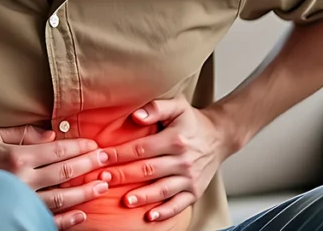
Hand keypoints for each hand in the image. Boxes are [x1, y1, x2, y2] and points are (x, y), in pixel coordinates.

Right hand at [0, 125, 111, 228]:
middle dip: (90, 166)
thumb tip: (52, 134)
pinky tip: (81, 214)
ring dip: (85, 192)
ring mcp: (20, 201)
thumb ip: (22, 133)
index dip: (81, 147)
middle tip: (109, 161)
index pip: (59, 150)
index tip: (97, 146)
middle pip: (65, 172)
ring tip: (102, 185)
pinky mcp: (14, 216)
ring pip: (62, 198)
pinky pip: (46, 220)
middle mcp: (22, 180)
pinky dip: (66, 220)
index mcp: (17, 156)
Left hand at [96, 97, 232, 222]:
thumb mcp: (177, 106)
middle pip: (148, 170)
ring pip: (162, 189)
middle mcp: (183, 160)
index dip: (120, 153)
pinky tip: (150, 216)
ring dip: (142, 196)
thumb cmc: (192, 121)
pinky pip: (179, 205)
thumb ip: (156, 107)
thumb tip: (136, 116)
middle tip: (103, 179)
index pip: (141, 148)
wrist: (220, 137)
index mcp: (175, 139)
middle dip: (123, 175)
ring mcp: (190, 178)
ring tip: (124, 200)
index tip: (101, 157)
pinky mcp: (195, 192)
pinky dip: (165, 212)